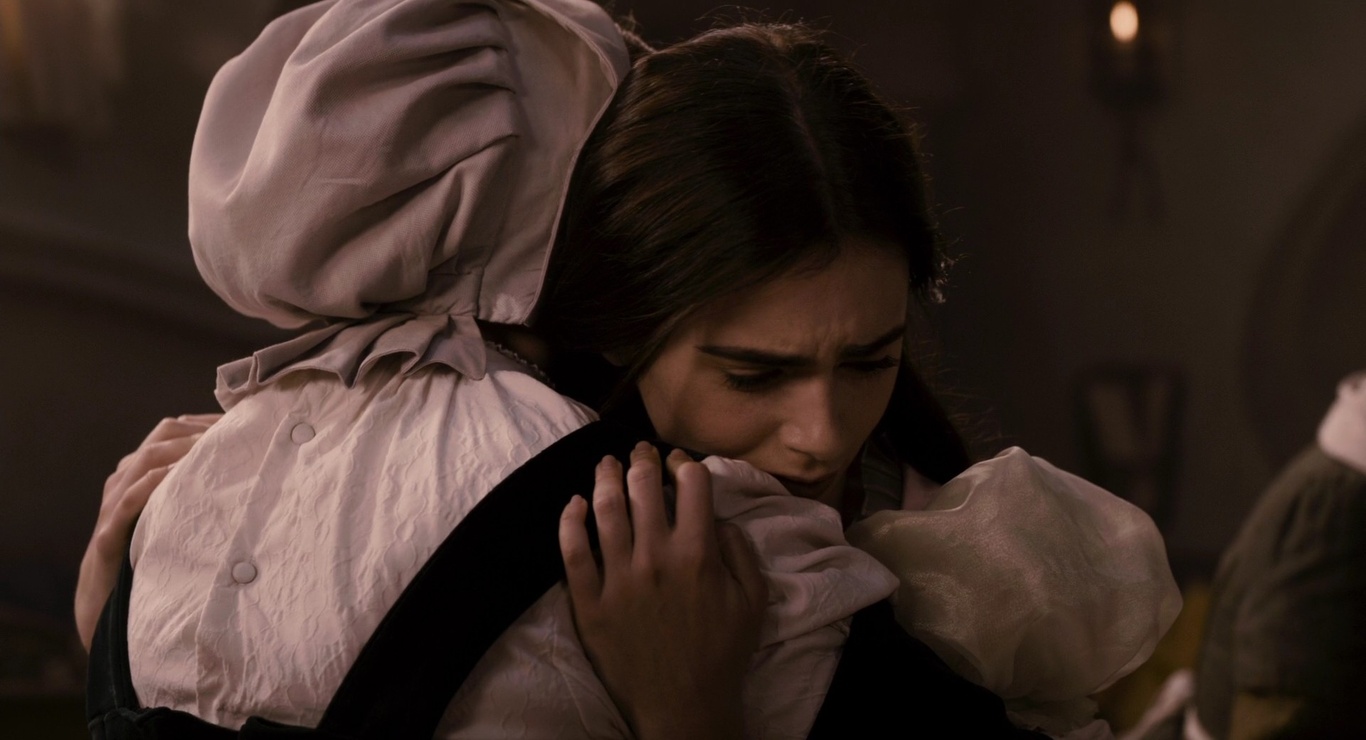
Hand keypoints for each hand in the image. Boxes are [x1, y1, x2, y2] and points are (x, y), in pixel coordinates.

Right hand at [75, 414, 219, 650]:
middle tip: (236, 432)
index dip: (205, 421)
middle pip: (162, 435)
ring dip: (183, 449)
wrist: (109, 599)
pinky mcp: (109, 531)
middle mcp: (125, 478)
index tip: (241, 422)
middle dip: (200, 429)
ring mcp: (114, 502)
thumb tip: (250, 474)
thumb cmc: (152, 550)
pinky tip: (180, 476)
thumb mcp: (177, 513)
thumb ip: (199, 490)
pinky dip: (155, 482)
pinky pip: (130, 499)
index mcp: (141, 470)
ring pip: (146, 459)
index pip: (173, 430)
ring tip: (217, 447)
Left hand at [559, 443, 767, 739]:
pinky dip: (570, 521)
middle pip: (643, 487)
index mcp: (698, 554)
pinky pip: (572, 552)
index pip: (691, 485)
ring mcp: (618, 579)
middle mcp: (655, 558)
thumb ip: (740, 551)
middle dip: (642, 460)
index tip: (679, 462)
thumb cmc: (722, 654)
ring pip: (605, 510)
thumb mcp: (753, 600)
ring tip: (606, 465)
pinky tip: (573, 504)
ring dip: (605, 478)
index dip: (684, 464)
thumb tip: (719, 517)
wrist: (683, 705)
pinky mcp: (589, 602)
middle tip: (639, 452)